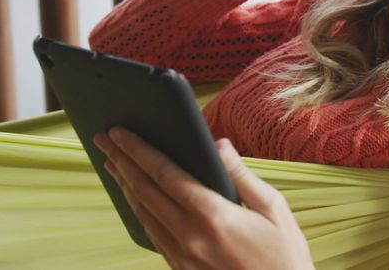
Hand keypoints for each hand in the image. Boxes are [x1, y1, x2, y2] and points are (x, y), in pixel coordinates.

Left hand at [94, 127, 313, 269]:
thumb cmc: (284, 255)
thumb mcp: (273, 208)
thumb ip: (241, 174)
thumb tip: (219, 144)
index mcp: (214, 215)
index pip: (165, 174)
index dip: (138, 150)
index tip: (120, 132)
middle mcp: (191, 237)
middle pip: (145, 191)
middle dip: (122, 161)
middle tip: (104, 139)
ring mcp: (182, 256)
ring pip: (143, 214)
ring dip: (125, 185)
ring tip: (113, 163)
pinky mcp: (181, 268)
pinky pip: (152, 234)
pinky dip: (138, 210)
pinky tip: (135, 197)